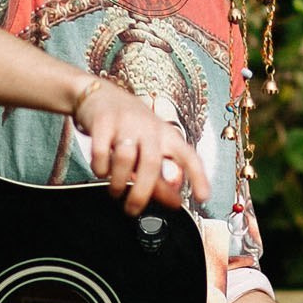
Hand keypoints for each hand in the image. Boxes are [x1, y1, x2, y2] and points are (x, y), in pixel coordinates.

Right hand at [74, 83, 208, 214]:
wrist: (99, 93)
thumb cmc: (129, 125)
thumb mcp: (149, 147)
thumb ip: (161, 177)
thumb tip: (174, 202)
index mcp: (166, 135)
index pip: (188, 155)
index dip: (198, 176)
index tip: (203, 197)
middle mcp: (149, 128)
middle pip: (152, 163)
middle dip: (142, 192)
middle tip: (133, 209)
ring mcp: (125, 123)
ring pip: (126, 157)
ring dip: (118, 181)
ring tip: (115, 190)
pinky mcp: (103, 121)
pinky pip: (101, 151)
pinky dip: (100, 167)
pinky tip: (101, 170)